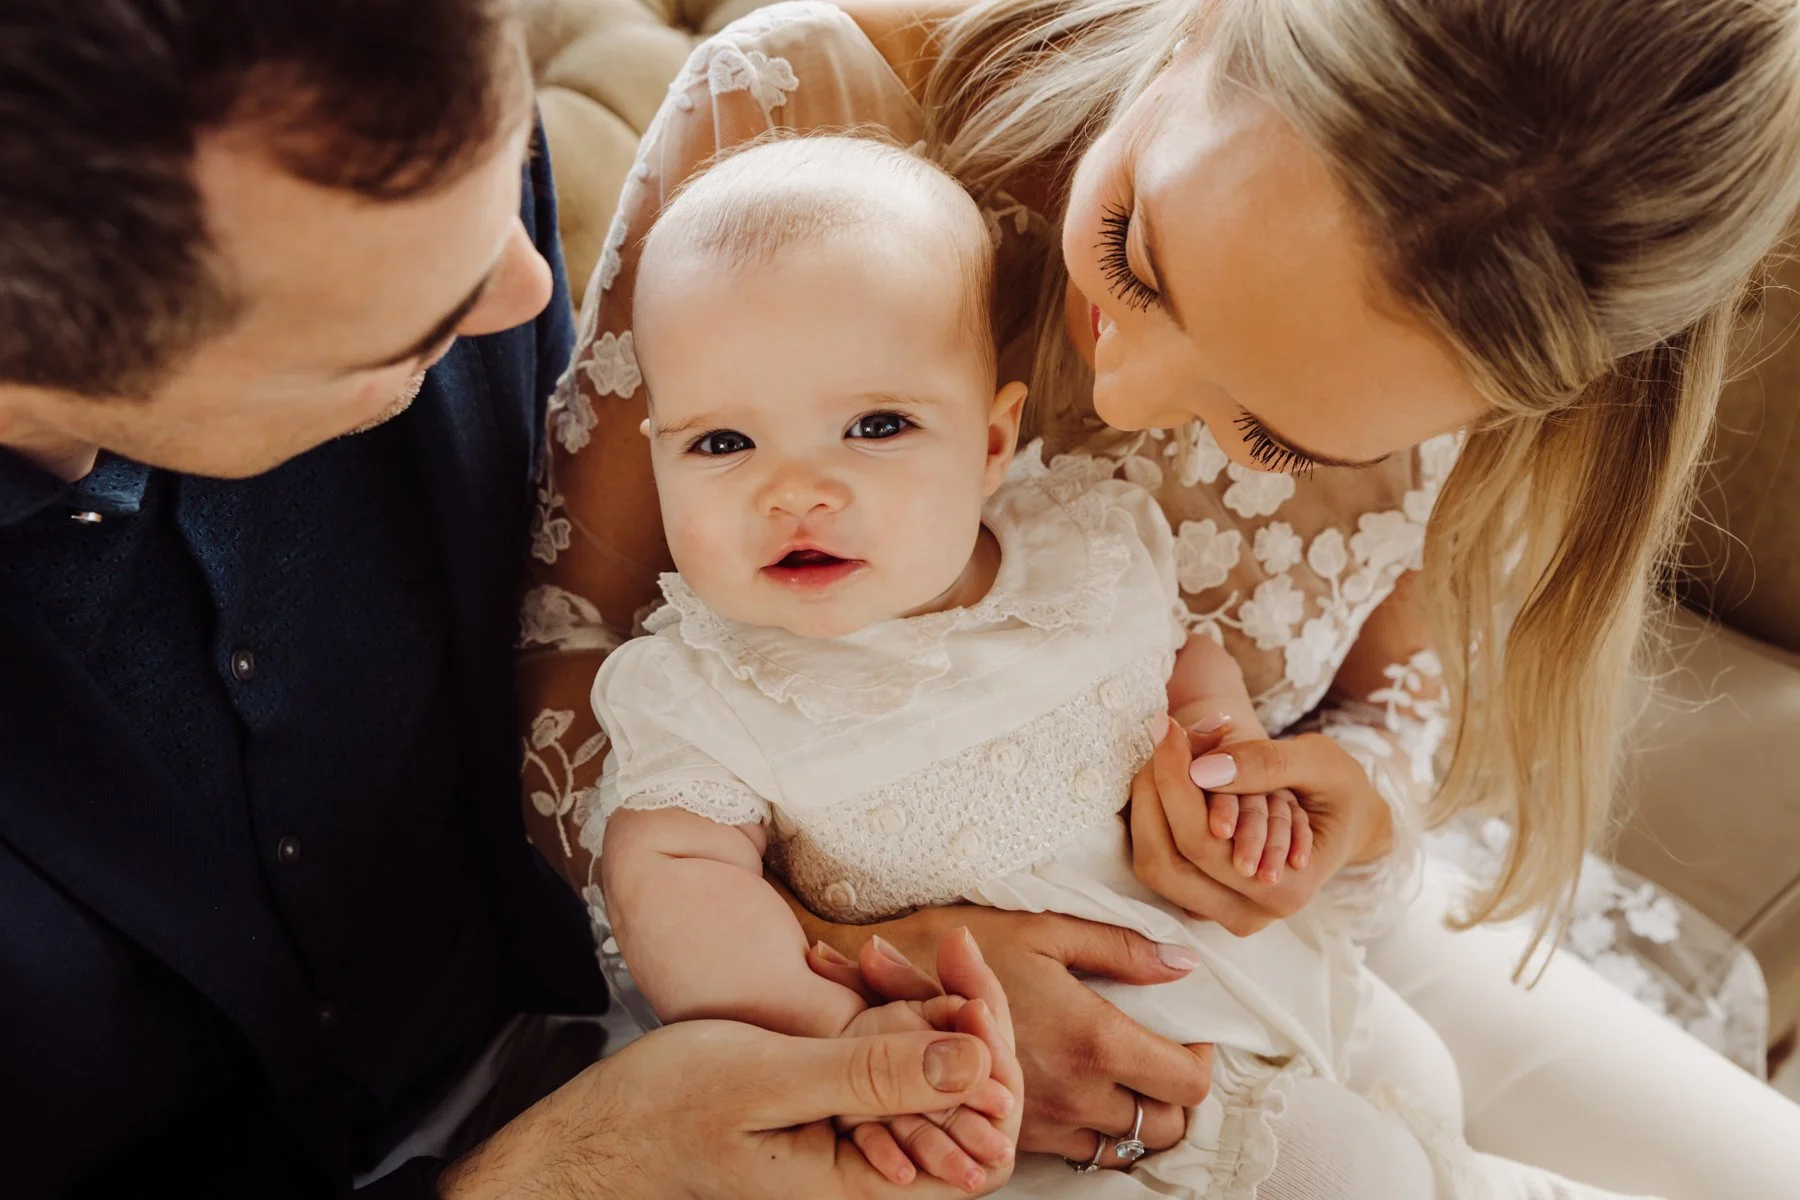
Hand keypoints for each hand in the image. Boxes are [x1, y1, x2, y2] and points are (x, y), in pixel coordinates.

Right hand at [440, 931, 1021, 1199]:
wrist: (597, 1134)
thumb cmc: (661, 1112)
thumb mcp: (767, 1081)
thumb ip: (871, 1075)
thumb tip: (976, 1064)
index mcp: (864, 1180)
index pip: (977, 1130)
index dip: (989, 1052)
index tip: (967, 982)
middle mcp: (869, 1166)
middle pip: (965, 1093)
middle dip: (962, 1013)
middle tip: (944, 946)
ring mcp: (853, 1136)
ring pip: (928, 1066)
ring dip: (921, 1001)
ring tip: (875, 951)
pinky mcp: (833, 1108)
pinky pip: (886, 1058)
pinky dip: (882, 1006)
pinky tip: (852, 963)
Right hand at [810, 906, 1213, 1164]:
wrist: (878, 991)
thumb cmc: (960, 948)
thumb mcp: (1045, 930)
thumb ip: (1121, 950)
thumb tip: (1182, 964)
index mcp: (1092, 1041)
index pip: (1186, 1086)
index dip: (1202, 1062)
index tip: (1191, 1037)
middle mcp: (1073, 1095)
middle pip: (1165, 1128)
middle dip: (1174, 1097)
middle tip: (1164, 1057)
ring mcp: (1042, 1123)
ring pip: (1123, 1150)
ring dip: (1135, 1120)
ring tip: (1126, 1080)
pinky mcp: (1013, 1135)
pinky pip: (1076, 1153)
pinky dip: (1091, 1132)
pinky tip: (1080, 1094)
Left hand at [1131, 720, 1389, 936]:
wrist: (1350, 822)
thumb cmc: (1341, 791)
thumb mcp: (1320, 764)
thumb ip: (1267, 764)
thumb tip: (1203, 771)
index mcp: (1285, 890)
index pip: (1201, 841)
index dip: (1175, 782)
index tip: (1169, 729)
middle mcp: (1247, 914)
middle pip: (1163, 861)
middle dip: (1153, 792)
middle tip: (1162, 736)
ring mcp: (1219, 911)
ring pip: (1153, 862)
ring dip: (1149, 802)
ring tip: (1167, 750)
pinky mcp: (1201, 898)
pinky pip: (1159, 859)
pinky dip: (1155, 814)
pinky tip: (1169, 774)